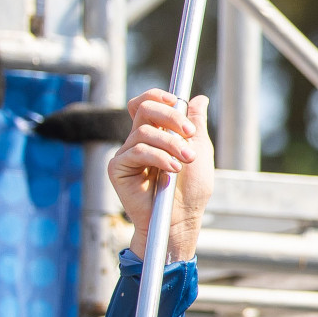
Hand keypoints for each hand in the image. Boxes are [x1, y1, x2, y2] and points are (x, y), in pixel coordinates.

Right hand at [110, 90, 212, 260]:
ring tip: (185, 161)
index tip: (178, 101)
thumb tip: (198, 99)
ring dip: (171, 144)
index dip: (158, 96)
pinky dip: (159, 158)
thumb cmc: (191, 190)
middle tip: (189, 133)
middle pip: (143, 109)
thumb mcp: (200, 151)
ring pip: (144, 132)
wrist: (181, 220)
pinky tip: (172, 170)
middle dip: (170, 116)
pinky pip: (137, 151)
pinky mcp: (118, 169)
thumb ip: (195, 125)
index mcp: (156, 134)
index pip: (147, 103)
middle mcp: (138, 141)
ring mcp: (126, 154)